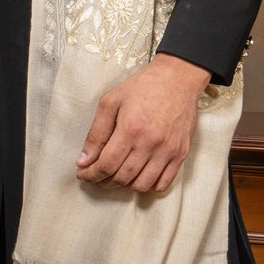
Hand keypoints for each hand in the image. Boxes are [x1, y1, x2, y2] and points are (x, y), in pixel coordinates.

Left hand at [76, 53, 209, 194]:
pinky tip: (138, 176)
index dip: (91, 174)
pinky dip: (148, 186)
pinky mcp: (180, 153)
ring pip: (142, 185)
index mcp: (130, 129)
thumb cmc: (143, 87)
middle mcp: (150, 143)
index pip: (106, 165)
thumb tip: (84, 161)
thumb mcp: (111, 102)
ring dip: (125, 185)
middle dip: (103, 181)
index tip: (83, 174)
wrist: (178, 78)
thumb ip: (96, 133)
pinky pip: (163, 183)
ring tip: (116, 175)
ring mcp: (168, 150)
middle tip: (96, 175)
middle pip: (122, 177)